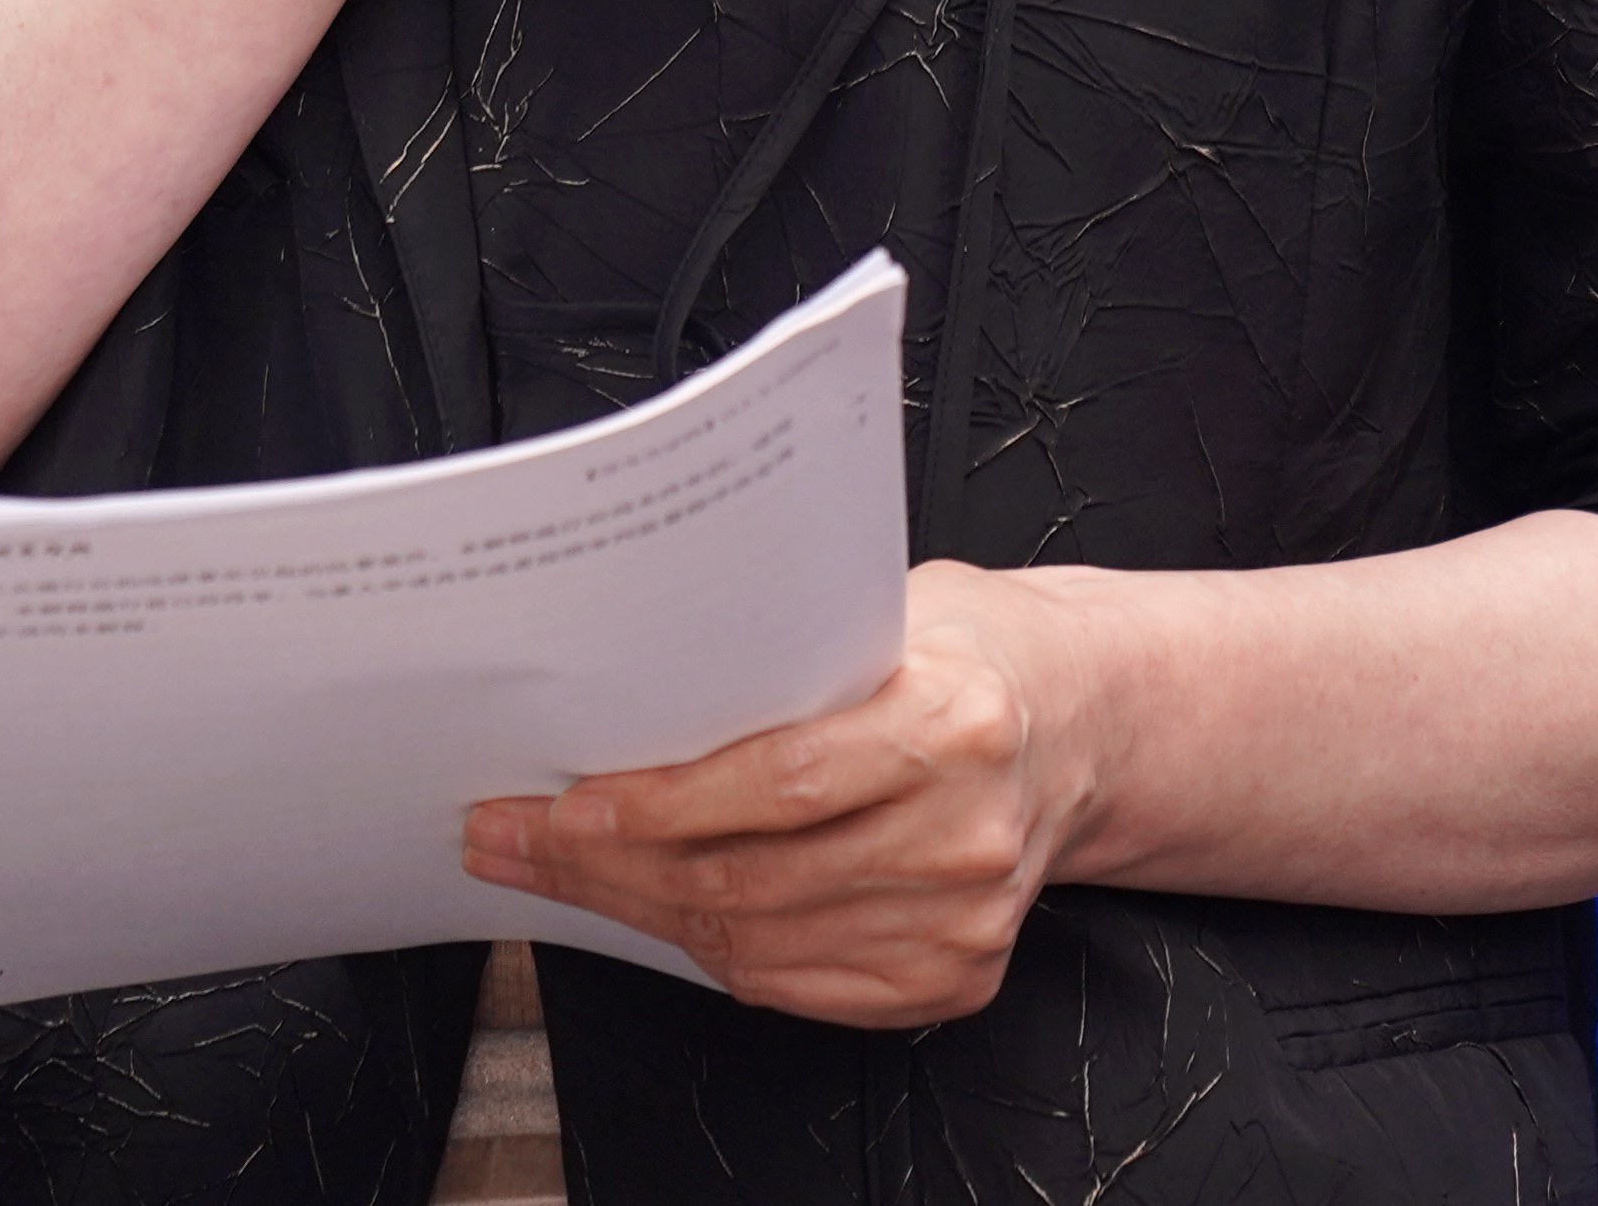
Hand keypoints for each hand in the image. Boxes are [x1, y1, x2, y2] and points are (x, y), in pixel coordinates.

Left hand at [460, 563, 1110, 1028]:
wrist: (1082, 720)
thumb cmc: (969, 651)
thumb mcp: (890, 613)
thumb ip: (784, 662)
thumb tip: (625, 699)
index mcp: (957, 725)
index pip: (778, 785)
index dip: (657, 806)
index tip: (563, 804)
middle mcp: (967, 834)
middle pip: (750, 877)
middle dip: (609, 867)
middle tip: (515, 841)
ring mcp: (964, 921)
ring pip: (758, 941)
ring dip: (638, 913)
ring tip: (558, 876)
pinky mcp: (954, 975)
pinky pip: (799, 984)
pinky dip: (713, 952)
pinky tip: (655, 913)